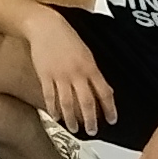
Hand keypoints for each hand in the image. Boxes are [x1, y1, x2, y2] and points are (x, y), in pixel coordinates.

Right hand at [24, 9, 118, 138]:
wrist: (45, 26)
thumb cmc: (66, 37)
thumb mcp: (86, 53)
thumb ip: (92, 72)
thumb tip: (100, 90)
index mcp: (90, 67)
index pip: (104, 92)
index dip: (110, 109)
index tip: (112, 120)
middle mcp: (77, 73)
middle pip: (86, 102)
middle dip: (91, 119)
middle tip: (92, 131)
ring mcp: (60, 75)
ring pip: (67, 103)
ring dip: (72, 118)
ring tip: (74, 128)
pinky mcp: (44, 75)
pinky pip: (50, 96)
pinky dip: (53, 109)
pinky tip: (56, 117)